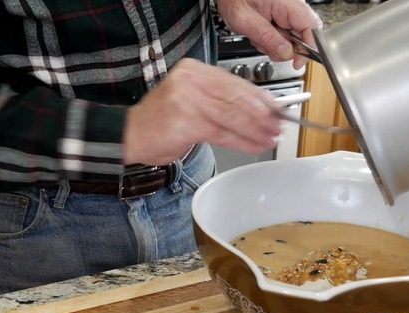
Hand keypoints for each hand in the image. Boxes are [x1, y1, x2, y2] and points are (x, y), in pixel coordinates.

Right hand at [122, 58, 281, 165]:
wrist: (130, 135)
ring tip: (270, 139)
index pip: (235, 82)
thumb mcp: (190, 101)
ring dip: (256, 130)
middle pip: (237, 97)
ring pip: (233, 115)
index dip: (260, 97)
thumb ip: (218, 101)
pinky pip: (223, 132)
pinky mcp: (187, 121)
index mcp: (194, 71)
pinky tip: (253, 146)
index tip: (276, 108)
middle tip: (278, 126)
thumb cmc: (159, 122)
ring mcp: (188, 99)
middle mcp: (191, 80)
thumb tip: (255, 110)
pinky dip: (242, 141)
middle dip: (262, 115)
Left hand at [216, 0, 322, 68]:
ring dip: (278, 45)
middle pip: (305, 34)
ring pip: (294, 37)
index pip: (311, 26)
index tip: (298, 62)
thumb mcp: (245, 21)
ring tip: (260, 38)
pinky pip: (286, 34)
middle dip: (287, 48)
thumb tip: (286, 53)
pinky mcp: (283, 15)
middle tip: (269, 48)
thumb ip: (267, 37)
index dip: (308, 47)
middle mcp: (292, 5)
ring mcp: (289, 10)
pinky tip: (262, 35)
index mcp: (287, 3)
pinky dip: (274, 40)